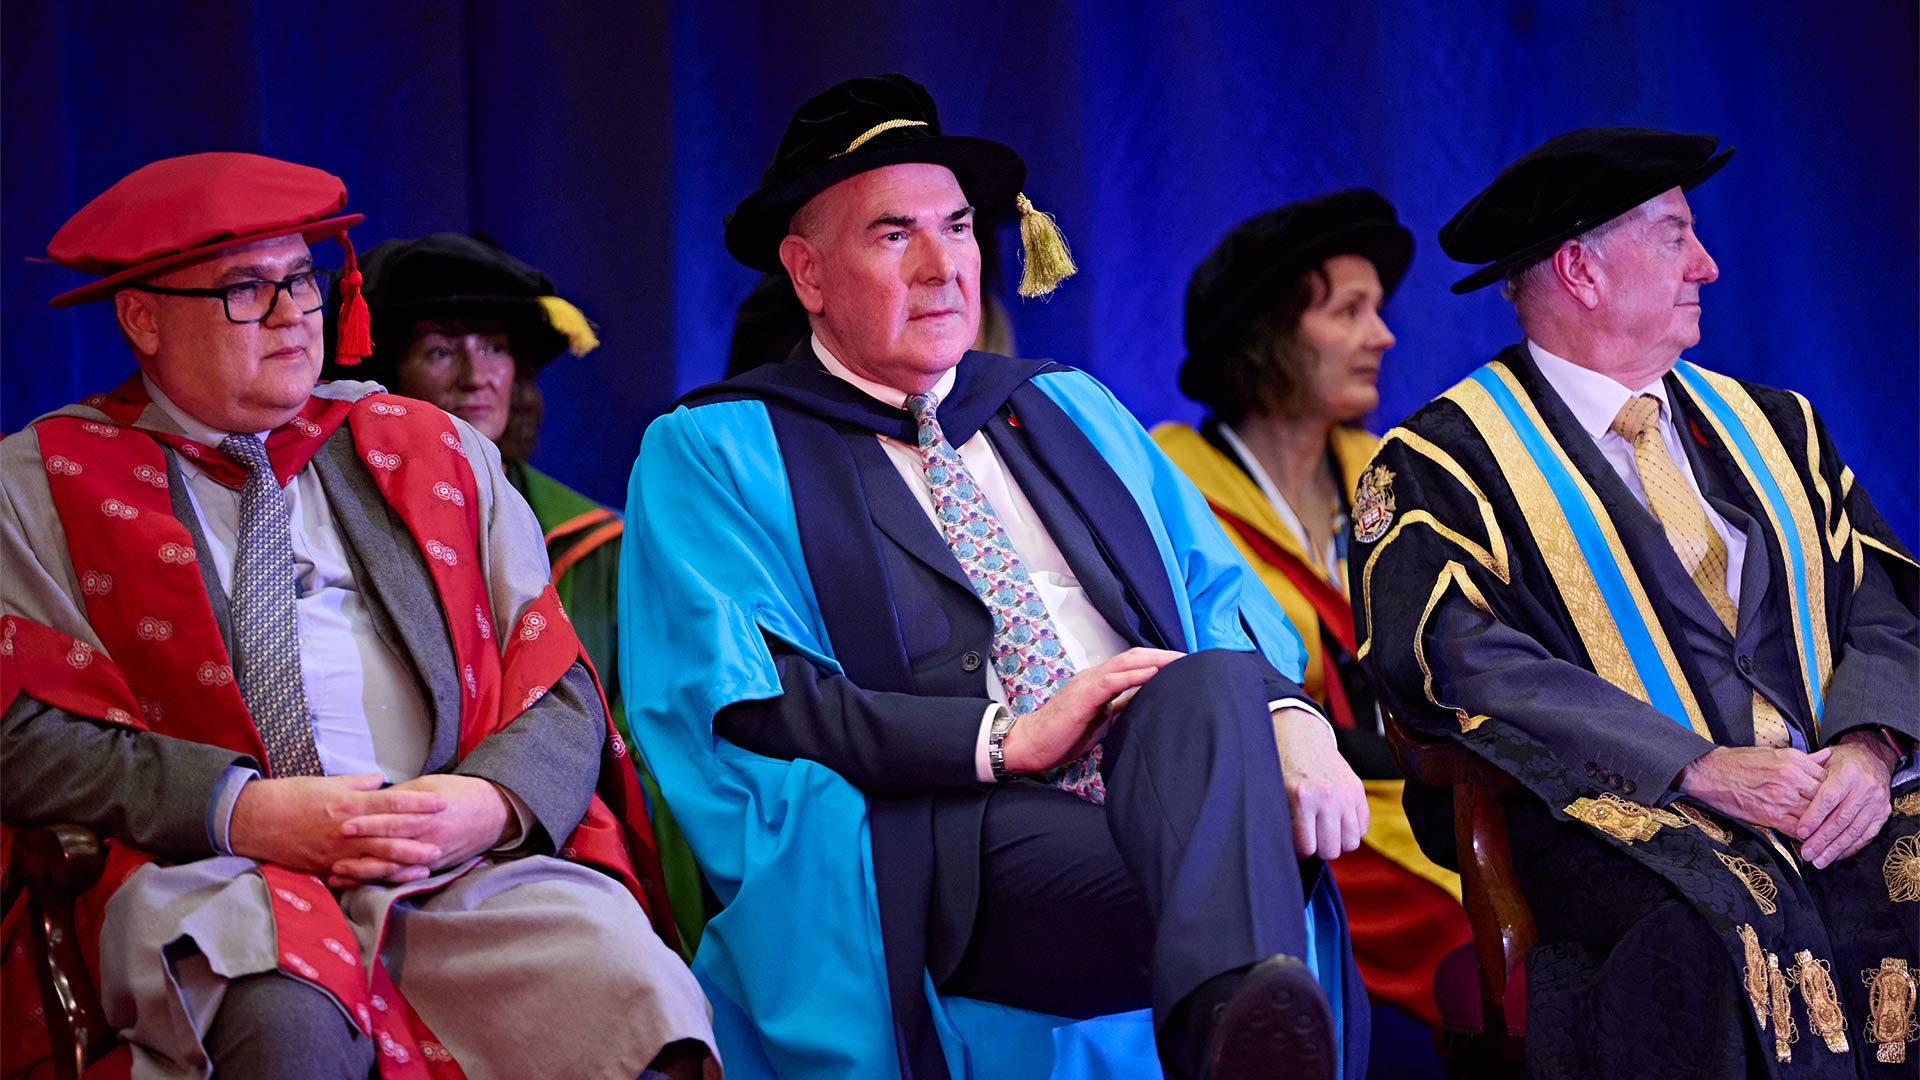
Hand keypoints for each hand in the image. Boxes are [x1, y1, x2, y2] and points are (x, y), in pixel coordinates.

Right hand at [228, 773, 447, 881]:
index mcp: (349, 805)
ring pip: (375, 862)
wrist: (255, 819)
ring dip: (402, 866)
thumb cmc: (291, 796)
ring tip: (424, 868)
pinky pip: (353, 877)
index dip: (419, 804)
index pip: (392, 804)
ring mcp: (335, 853)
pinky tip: (389, 882)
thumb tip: (381, 780)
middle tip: (441, 845)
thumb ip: (358, 783)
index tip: (441, 803)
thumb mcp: (327, 782)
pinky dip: (373, 880)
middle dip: (417, 843)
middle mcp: (346, 832)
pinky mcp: (324, 867)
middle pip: (389, 838)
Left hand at [332, 773, 514, 886]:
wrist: (493, 812)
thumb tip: (372, 797)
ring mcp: (430, 857)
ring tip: (337, 872)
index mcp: (426, 815)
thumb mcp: (430, 785)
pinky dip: (380, 881)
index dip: (367, 823)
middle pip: (389, 847)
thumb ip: (401, 796)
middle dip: (359, 851)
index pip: (392, 820)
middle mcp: (428, 838)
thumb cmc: (459, 794)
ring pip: (393, 868)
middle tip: (332, 853)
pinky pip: (403, 878)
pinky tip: (360, 882)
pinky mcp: (433, 868)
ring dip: (364, 872)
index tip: (344, 824)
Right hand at [999, 648, 1184, 774]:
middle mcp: (1095, 676)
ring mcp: (1088, 683)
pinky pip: (1113, 680)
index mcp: (1099, 682)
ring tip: (1180, 661)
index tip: (1184, 665)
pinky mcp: (1083, 695)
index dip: (1159, 661)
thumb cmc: (1063, 735)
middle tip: (1191, 659)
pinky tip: (1154, 673)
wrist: (1031, 744)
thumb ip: (1121, 707)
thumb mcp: (1101, 720)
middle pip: (1135, 657)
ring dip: (1156, 660)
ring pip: (1127, 663)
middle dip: (1164, 656)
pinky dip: (1135, 674)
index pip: (1134, 664)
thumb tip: (1147, 701)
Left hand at [1273, 709, 1367, 858]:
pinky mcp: (1358, 790)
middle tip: (1311, 835)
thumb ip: (1284, 822)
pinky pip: (1363, 828)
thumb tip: (1294, 855)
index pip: (1307, 849)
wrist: (1301, 737)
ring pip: (1350, 843)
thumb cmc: (1282, 768)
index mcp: (1301, 798)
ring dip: (1337, 841)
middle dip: (1319, 848)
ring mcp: (1346, 794)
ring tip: (1324, 829)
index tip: (1297, 841)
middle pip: (1331, 850)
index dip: (1301, 850)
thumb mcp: (1275, 793)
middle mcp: (1327, 797)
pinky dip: (1351, 829)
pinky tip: (1336, 818)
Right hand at [1677, 746, 1825, 833]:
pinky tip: (1809, 838)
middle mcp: (1792, 778)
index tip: (1838, 800)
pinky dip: (1806, 835)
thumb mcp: (1775, 753)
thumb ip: (1806, 758)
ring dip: (1822, 826)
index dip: (1834, 792)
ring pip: (1814, 816)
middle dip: (1832, 811)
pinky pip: (1797, 829)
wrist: (1710, 772)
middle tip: (1839, 820)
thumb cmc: (1741, 762)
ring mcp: (1782, 798)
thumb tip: (1829, 757)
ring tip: (1829, 833)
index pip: (1828, 779)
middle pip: (1825, 799)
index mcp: (1794, 761)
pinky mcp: (1770, 815)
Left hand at [1795, 735, 1894, 867]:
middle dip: (1822, 839)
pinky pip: (1867, 835)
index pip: (1828, 799)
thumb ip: (1807, 777)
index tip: (1801, 832)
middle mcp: (1865, 788)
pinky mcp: (1883, 813)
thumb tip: (1787, 794)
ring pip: (1854, 830)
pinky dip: (1851, 847)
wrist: (1872, 758)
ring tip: (1819, 860)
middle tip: (1807, 853)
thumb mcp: (1824, 760)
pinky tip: (1837, 855)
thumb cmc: (1841, 762)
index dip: (1814, 817)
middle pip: (1841, 819)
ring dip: (1835, 848)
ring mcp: (1876, 802)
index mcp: (1847, 773)